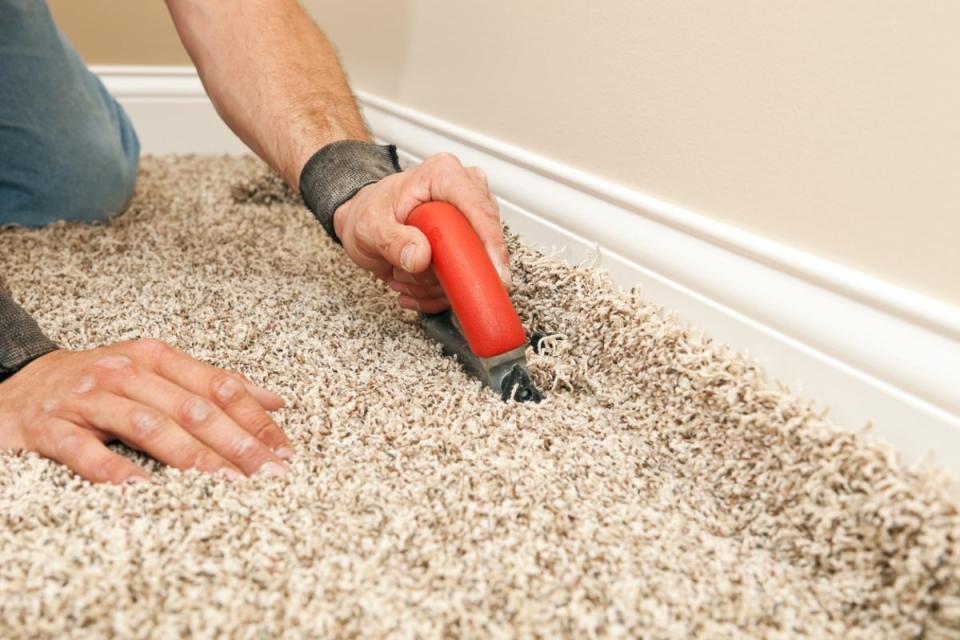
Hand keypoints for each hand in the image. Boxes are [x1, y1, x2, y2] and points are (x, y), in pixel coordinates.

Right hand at [0, 339, 291, 483]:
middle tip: (268, 473)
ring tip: (225, 482)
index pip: (218, 386)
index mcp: (156, 358)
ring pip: (149, 425)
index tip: (283, 449)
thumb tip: (273, 400)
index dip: (254, 418)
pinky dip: (117, 471)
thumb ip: (211, 384)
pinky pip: (87, 452)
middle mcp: (125, 373)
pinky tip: (145, 490)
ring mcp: (87, 399)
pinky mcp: (51, 428)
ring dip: (192, 456)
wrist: (17, 387)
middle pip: (191, 408)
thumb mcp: (155, 373)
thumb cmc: (98, 383)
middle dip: (236, 443)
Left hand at [333, 153, 509, 313]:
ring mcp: (468, 217)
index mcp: (443, 175)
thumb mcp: (369, 227)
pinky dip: (437, 291)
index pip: (479, 209)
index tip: (494, 272)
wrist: (361, 219)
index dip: (491, 243)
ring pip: (471, 265)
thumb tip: (421, 256)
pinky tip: (412, 286)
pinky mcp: (467, 240)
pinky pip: (464, 276)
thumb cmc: (367, 212)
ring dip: (436, 284)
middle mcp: (463, 191)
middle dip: (448, 271)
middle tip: (410, 275)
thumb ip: (392, 240)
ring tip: (403, 276)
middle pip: (480, 241)